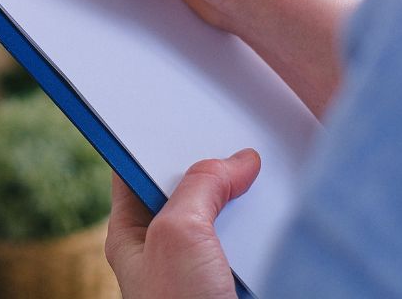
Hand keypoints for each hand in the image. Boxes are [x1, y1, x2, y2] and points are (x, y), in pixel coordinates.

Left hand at [106, 150, 260, 298]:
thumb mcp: (179, 232)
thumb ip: (200, 186)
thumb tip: (236, 162)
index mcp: (129, 231)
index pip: (136, 169)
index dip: (158, 143)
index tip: (180, 120)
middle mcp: (160, 248)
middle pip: (184, 191)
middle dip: (208, 171)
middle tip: (232, 146)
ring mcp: (195, 267)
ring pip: (218, 219)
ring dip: (238, 203)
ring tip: (256, 177)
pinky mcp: (227, 284)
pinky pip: (242, 247)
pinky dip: (258, 234)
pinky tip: (271, 219)